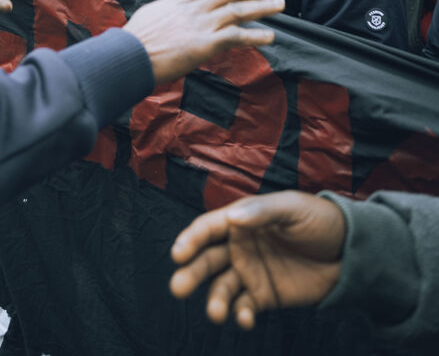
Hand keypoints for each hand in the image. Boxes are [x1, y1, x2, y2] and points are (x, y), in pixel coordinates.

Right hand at [124, 0, 284, 84]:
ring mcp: (200, 25)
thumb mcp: (156, 9)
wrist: (129, 56)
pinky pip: (235, 37)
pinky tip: (270, 36)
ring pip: (237, 10)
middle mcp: (195, 8)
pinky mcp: (203, 44)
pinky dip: (254, 36)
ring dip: (263, 6)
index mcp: (184, 0)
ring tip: (281, 3)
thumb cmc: (139, 37)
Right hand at [170, 191, 345, 328]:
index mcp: (242, 220)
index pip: (209, 228)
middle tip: (178, 288)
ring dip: (215, 300)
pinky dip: (241, 315)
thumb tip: (231, 219)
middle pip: (207, 260)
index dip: (191, 239)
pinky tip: (245, 320)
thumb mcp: (292, 208)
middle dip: (191, 273)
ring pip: (222, 287)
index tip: (178, 254)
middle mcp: (239, 246)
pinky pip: (245, 307)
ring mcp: (250, 272)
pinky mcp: (264, 295)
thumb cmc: (319, 219)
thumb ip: (262, 212)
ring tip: (216, 314)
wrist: (349, 251)